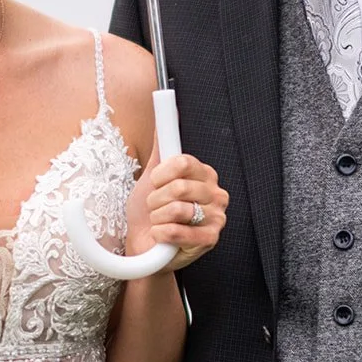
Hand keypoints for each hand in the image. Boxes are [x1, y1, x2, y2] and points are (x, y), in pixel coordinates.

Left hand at [128, 153, 227, 272]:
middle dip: (157, 200)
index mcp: (206, 175)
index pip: (184, 162)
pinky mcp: (210, 240)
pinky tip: (161, 235)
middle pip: (179, 186)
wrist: (144, 246)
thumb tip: (166, 115)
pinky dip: (161, 233)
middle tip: (155, 207)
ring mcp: (217, 218)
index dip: (162, 174)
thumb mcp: (152, 177)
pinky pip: (177, 230)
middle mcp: (217, 194)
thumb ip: (162, 147)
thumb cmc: (150, 212)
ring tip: (159, 222)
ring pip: (177, 209)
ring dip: (157, 217)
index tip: (155, 183)